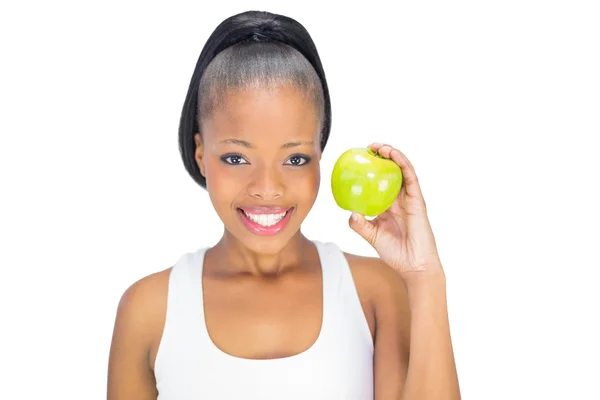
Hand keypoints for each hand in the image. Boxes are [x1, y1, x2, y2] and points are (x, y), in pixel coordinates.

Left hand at [348, 143, 443, 281]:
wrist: (413, 265)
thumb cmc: (395, 252)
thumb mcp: (371, 236)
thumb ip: (360, 224)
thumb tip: (350, 211)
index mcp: (388, 205)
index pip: (380, 182)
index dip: (371, 169)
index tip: (359, 159)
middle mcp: (400, 198)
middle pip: (391, 171)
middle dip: (381, 155)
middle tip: (368, 148)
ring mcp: (409, 197)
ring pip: (402, 169)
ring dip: (392, 154)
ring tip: (379, 146)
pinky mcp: (418, 199)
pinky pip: (410, 176)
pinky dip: (402, 162)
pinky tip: (392, 154)